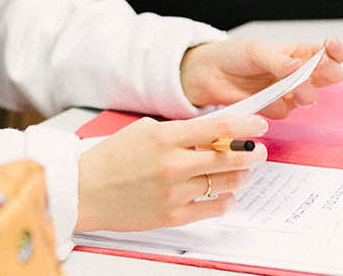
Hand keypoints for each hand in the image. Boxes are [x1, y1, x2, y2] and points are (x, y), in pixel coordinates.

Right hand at [76, 115, 269, 231]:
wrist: (83, 190)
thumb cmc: (110, 159)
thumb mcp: (143, 131)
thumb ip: (178, 130)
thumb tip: (212, 131)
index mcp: (166, 137)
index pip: (220, 128)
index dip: (247, 126)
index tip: (259, 126)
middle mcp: (173, 165)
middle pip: (230, 157)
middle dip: (252, 154)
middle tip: (258, 152)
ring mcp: (174, 192)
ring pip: (226, 183)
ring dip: (242, 177)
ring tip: (245, 173)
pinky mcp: (172, 215)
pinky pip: (212, 208)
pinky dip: (225, 200)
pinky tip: (227, 194)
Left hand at [180, 38, 342, 117]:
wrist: (208, 74)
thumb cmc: (233, 55)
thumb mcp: (256, 51)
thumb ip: (278, 60)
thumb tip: (298, 66)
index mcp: (297, 52)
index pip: (327, 52)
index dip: (335, 50)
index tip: (330, 45)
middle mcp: (297, 73)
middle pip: (327, 77)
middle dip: (328, 74)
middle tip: (319, 69)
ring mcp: (287, 92)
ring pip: (308, 97)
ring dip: (304, 93)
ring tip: (294, 89)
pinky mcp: (274, 109)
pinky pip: (284, 111)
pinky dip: (277, 105)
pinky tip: (266, 99)